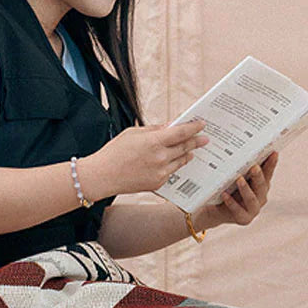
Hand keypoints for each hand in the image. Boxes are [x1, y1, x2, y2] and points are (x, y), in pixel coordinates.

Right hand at [80, 119, 209, 197]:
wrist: (103, 176)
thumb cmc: (115, 152)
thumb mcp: (133, 133)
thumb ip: (154, 130)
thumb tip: (170, 127)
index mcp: (154, 141)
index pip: (181, 132)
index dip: (193, 128)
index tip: (202, 124)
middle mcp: (160, 157)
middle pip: (185, 147)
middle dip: (196, 142)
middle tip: (205, 139)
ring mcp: (160, 172)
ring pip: (181, 161)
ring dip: (188, 154)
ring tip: (193, 150)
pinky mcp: (158, 183)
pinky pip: (171, 172)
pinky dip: (174, 165)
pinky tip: (177, 161)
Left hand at [198, 151, 277, 229]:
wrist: (216, 209)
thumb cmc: (228, 188)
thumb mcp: (234, 176)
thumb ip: (240, 167)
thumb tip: (238, 145)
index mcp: (262, 184)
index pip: (268, 172)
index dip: (271, 164)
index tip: (274, 153)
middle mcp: (261, 196)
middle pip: (262, 185)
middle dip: (258, 176)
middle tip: (254, 166)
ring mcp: (254, 209)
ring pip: (252, 199)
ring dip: (245, 189)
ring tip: (239, 179)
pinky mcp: (244, 219)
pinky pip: (238, 210)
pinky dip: (231, 202)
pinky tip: (225, 194)